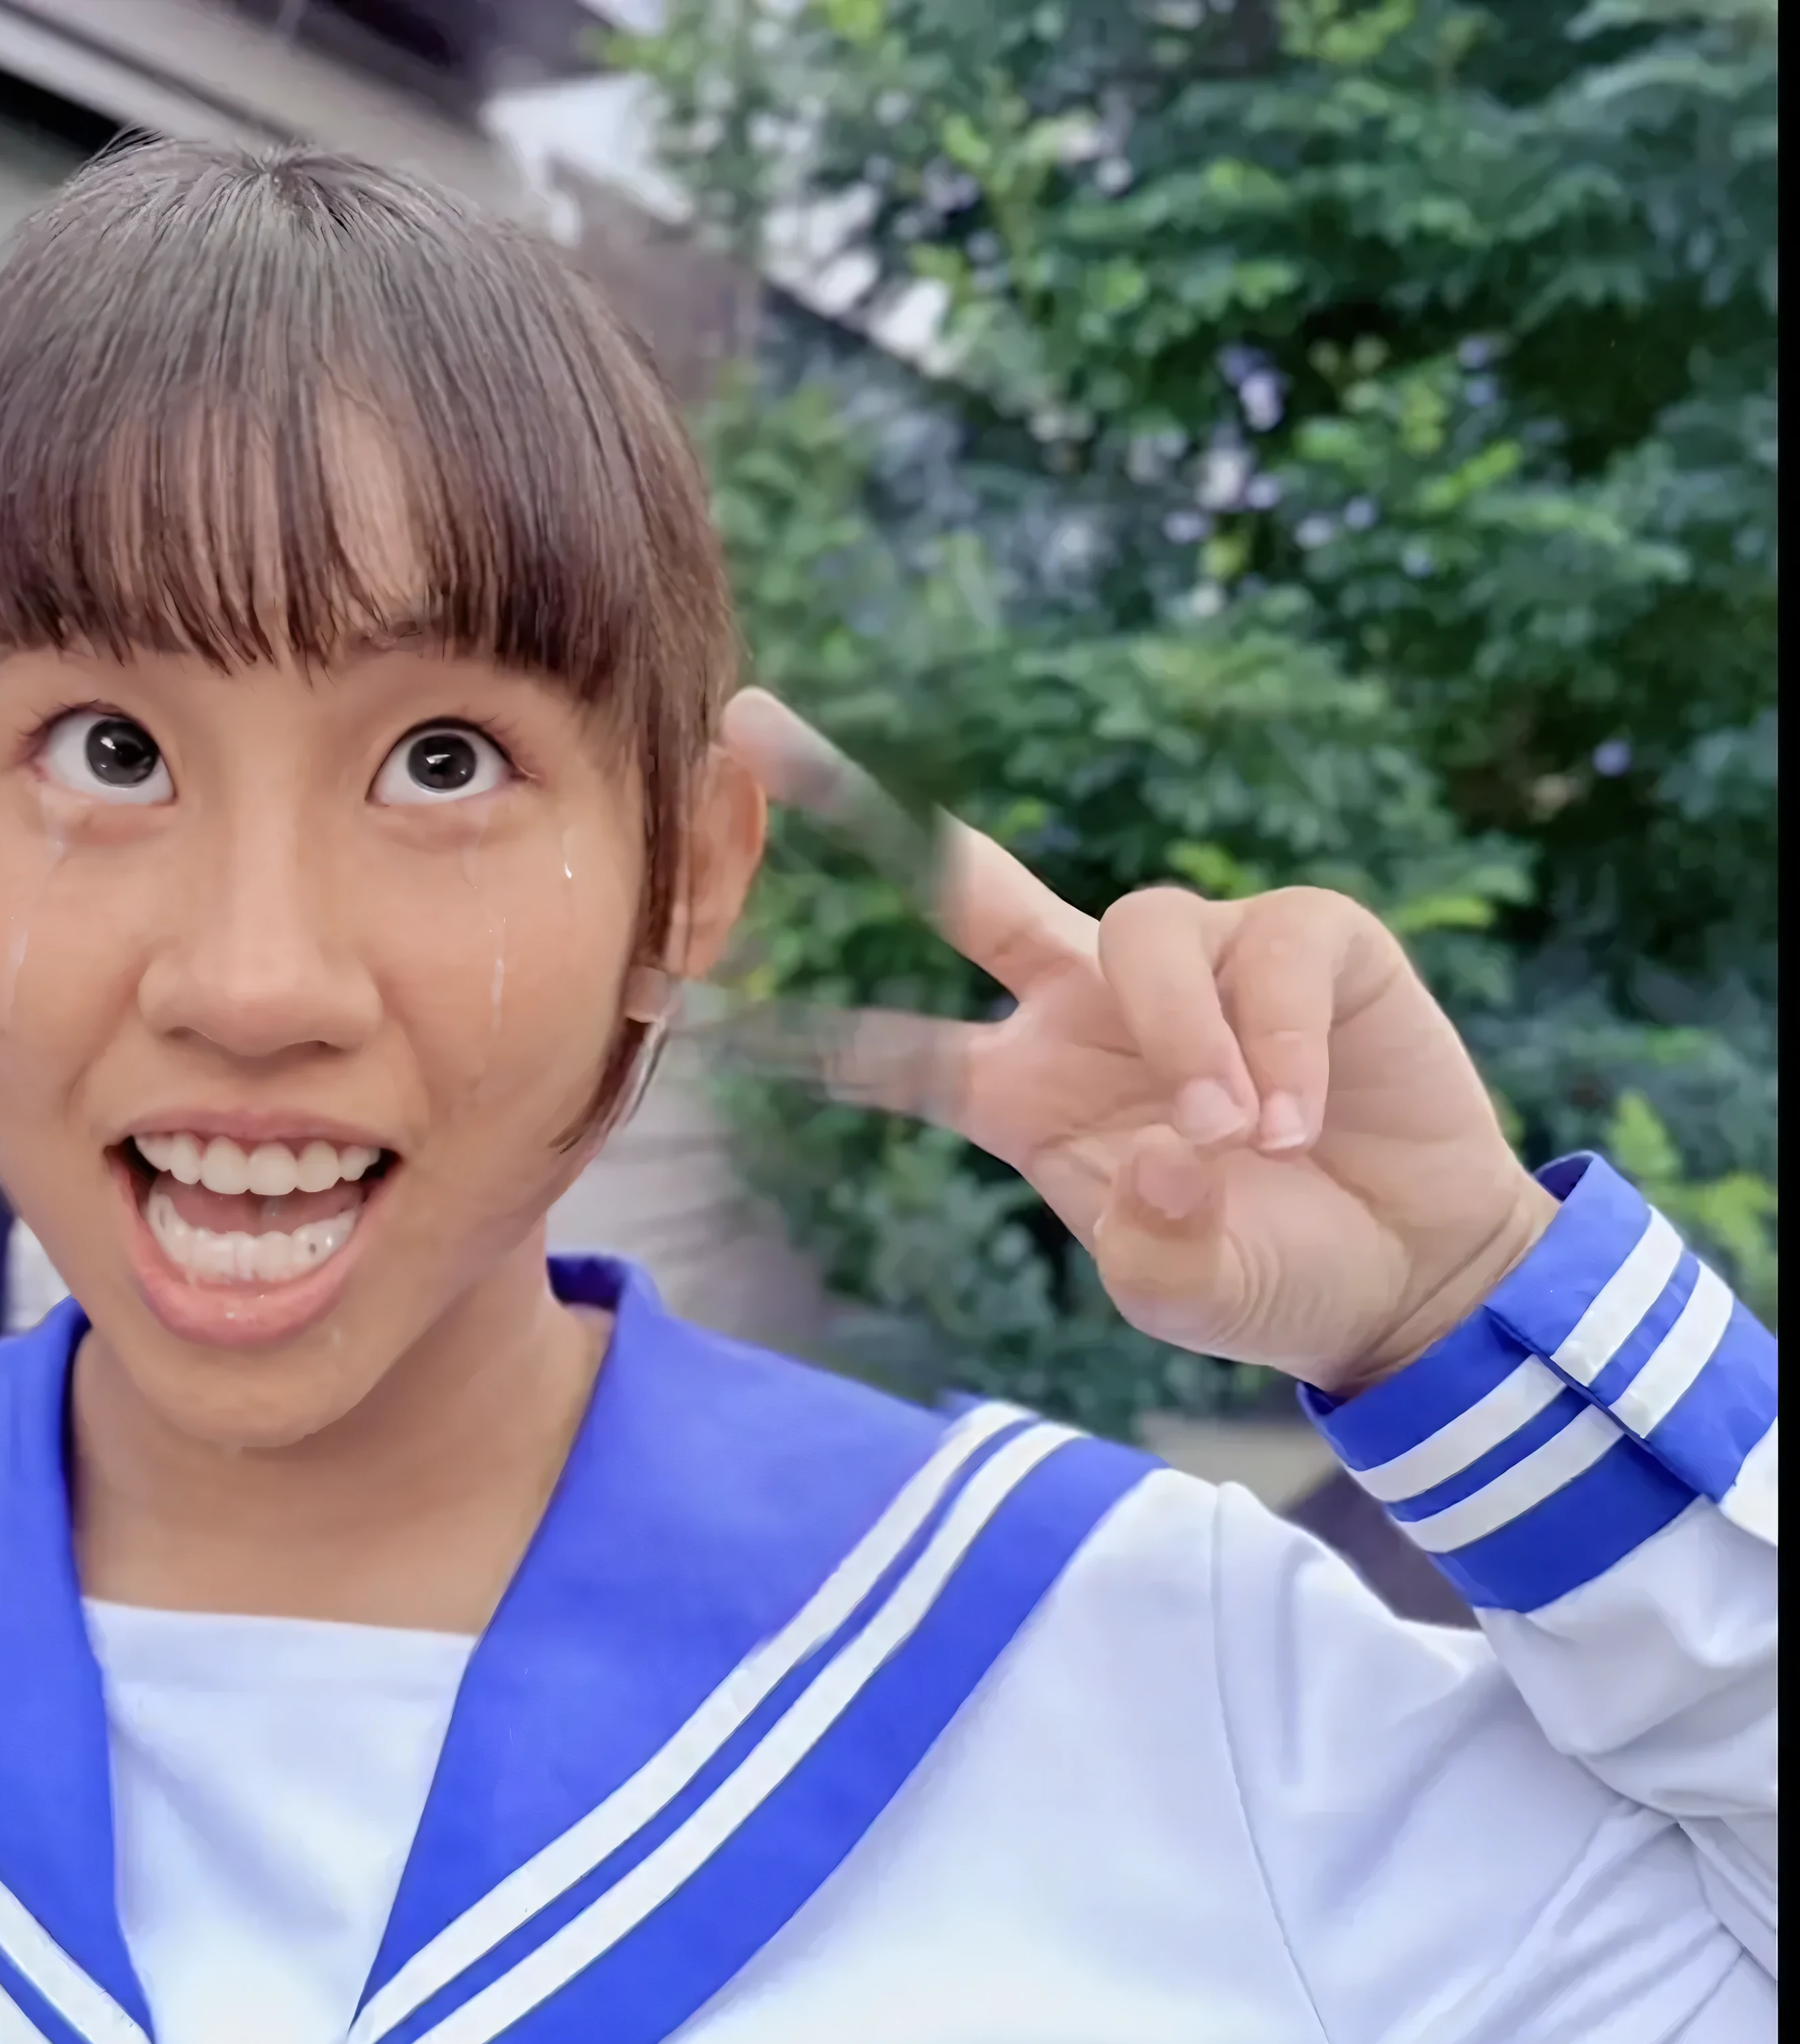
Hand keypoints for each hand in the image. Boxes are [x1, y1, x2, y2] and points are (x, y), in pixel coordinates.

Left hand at [720, 690, 1558, 1396]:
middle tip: (748, 721)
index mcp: (1025, 1094)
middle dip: (853, 799)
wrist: (1404, 1271)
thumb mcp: (1181, 1291)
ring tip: (1243, 1144)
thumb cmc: (1271, 1277)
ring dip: (1188, 1047)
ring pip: (1140, 933)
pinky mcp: (1302, 935)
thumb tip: (1157, 1145)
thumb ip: (1152, 1244)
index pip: (891, 1051)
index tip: (669, 996)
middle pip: (961, 878)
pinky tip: (1299, 1119)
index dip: (792, 1029)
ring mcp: (1192, 961)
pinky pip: (1262, 950)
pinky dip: (1275, 1043)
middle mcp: (1087, 1005)